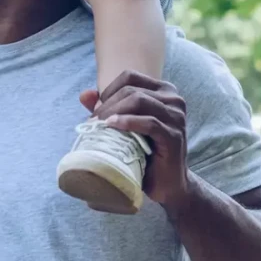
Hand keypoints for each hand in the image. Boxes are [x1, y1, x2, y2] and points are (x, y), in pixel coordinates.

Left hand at [80, 71, 190, 210]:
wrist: (167, 184)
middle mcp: (174, 100)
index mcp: (165, 91)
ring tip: (99, 126)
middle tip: (92, 123)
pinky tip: (112, 126)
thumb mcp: (126, 127)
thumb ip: (108, 108)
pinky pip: (149, 123)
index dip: (109, 90)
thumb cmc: (146, 153)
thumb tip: (84, 94)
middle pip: (132, 90)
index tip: (97, 110)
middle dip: (107, 105)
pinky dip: (127, 122)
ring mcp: (177, 117)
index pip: (130, 76)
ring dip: (113, 112)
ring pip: (139, 101)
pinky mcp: (174, 136)